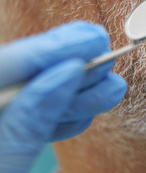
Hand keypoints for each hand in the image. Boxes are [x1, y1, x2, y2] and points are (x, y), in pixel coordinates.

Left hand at [0, 22, 126, 172]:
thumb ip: (23, 124)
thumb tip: (62, 72)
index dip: (39, 52)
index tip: (87, 41)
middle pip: (8, 84)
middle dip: (58, 68)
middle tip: (104, 52)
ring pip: (20, 107)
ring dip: (65, 95)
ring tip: (109, 87)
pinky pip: (21, 131)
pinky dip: (54, 122)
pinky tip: (84, 113)